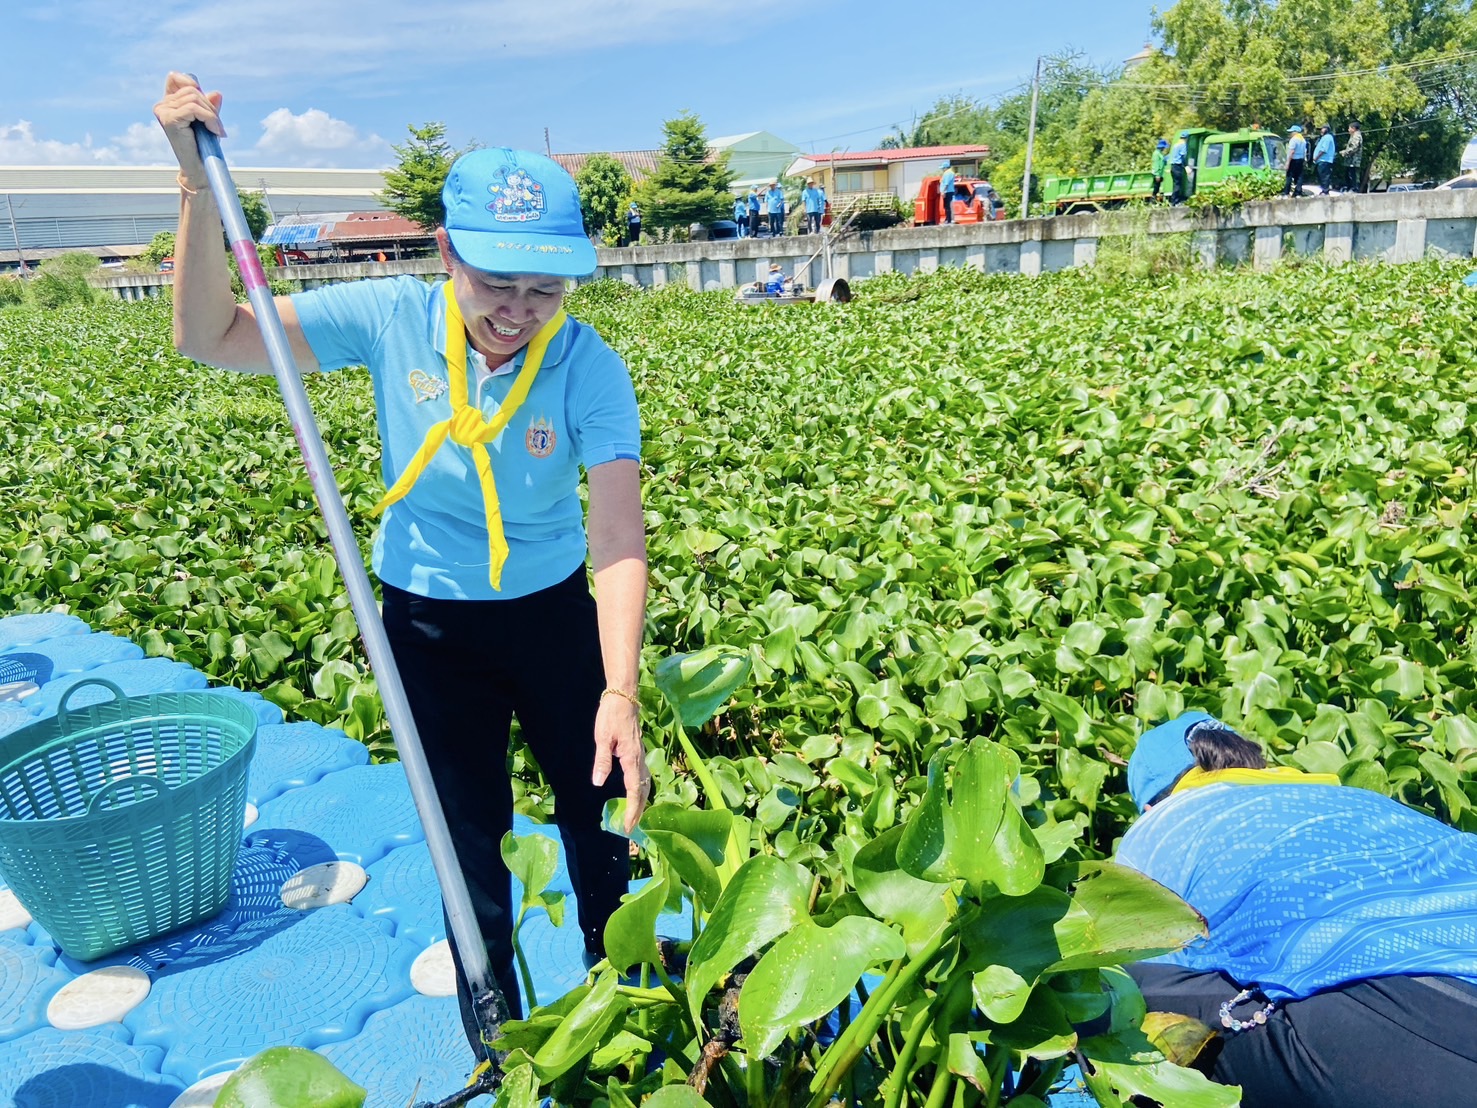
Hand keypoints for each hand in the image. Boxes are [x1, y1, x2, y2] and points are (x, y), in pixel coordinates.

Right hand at [153, 72, 224, 181]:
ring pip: (194, 98)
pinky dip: (210, 118)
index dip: (191, 83)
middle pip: (191, 90)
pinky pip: (194, 109)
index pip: (174, 77)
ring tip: (216, 131)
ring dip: (212, 115)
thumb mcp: (208, 120)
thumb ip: (210, 105)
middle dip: (210, 107)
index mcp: (168, 103)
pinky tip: (214, 131)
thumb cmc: (204, 146)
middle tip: (218, 127)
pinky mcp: (169, 119)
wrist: (200, 168)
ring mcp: (163, 112)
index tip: (206, 101)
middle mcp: (162, 105)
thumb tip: (216, 93)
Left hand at [592, 693, 648, 834]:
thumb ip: (602, 760)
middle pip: (643, 791)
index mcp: (631, 758)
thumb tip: (599, 782)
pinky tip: (635, 793)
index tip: (628, 826)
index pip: (634, 790)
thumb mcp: (602, 737)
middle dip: (638, 811)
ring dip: (641, 801)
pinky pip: (643, 776)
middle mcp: (639, 759)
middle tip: (631, 828)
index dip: (631, 809)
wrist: (624, 697)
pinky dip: (641, 790)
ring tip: (634, 816)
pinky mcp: (638, 752)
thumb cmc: (611, 715)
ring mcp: (640, 755)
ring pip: (646, 784)